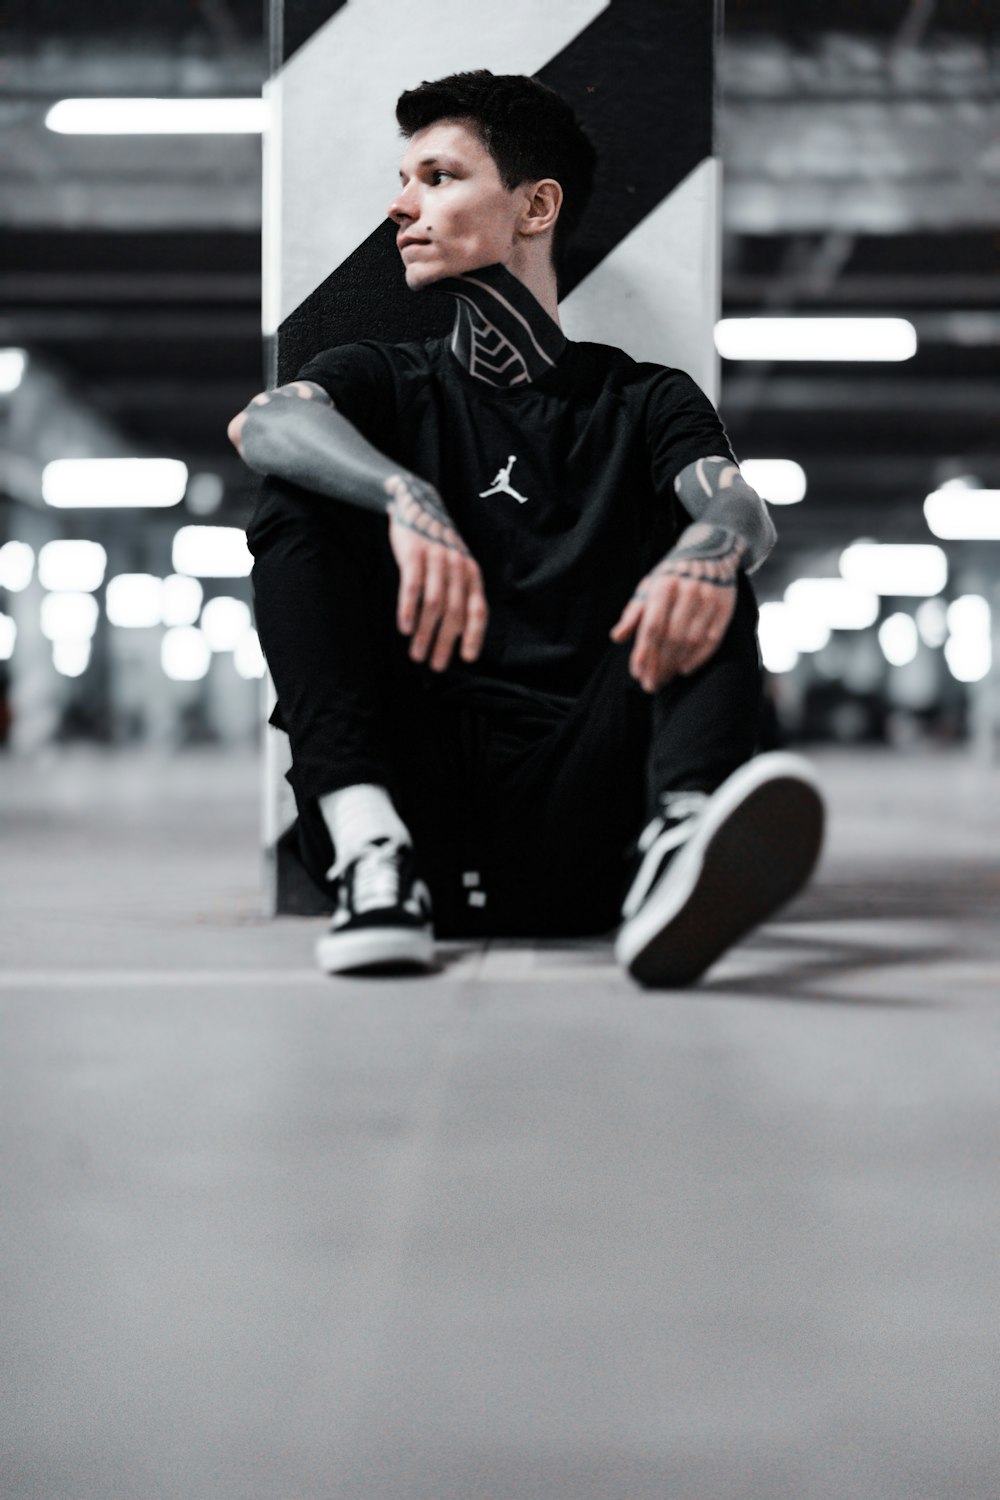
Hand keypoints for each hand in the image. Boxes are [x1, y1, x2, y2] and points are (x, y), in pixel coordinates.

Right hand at [385, 472, 488, 671]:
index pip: (478, 609)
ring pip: (434, 605)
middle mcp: (457, 567)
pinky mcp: (414, 554)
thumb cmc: (436, 545)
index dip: (474, 635)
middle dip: (446, 643)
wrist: (418, 503)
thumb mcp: (455, 565)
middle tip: (436, 665)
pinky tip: (403, 629)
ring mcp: (436, 559)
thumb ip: (458, 592)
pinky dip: (408, 610)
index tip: (467, 658)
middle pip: (454, 613)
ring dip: (425, 633)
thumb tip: (455, 633)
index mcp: (471, 573)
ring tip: (416, 655)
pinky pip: (412, 586)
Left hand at [609, 524, 744, 691]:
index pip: (651, 628)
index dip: (643, 654)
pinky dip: (698, 658)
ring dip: (676, 664)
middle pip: (670, 638)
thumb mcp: (648, 587)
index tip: (637, 674)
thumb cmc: (671, 576)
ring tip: (664, 680)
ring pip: (691, 641)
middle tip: (650, 685)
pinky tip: (685, 670)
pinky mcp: (725, 606)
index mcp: (664, 586)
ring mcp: (709, 599)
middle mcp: (687, 591)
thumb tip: (616, 638)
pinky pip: (712, 639)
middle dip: (658, 665)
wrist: (711, 552)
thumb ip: (633, 613)